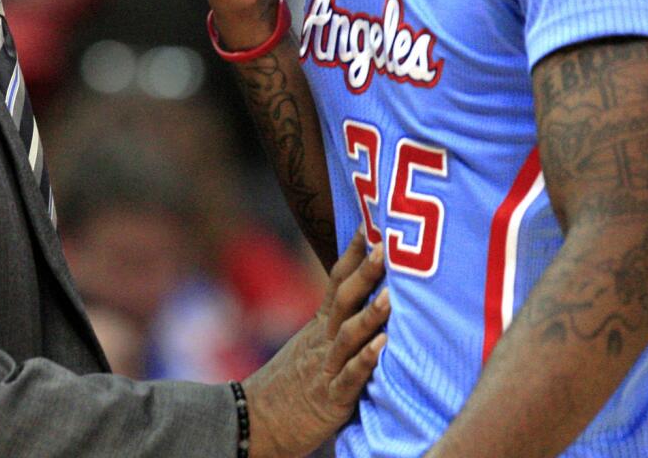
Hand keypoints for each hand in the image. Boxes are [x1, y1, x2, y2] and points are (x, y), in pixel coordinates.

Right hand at [242, 229, 389, 457]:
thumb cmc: (290, 384)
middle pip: (344, 300)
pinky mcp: (330, 398)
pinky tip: (383, 346)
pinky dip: (366, 360)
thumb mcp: (310, 346)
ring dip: (371, 314)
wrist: (255, 421)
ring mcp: (325, 367)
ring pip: (348, 335)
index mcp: (318, 325)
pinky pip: (349, 377)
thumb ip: (335, 324)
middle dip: (365, 273)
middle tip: (384, 247)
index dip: (353, 255)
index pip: (337, 282)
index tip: (370, 227)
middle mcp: (322, 340)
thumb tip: (365, 298)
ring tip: (393, 295)